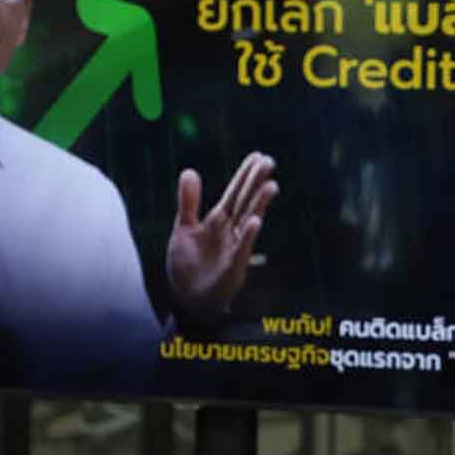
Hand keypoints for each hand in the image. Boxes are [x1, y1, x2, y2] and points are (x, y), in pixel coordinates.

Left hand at [165, 151, 279, 321]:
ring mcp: (234, 249)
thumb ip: (189, 202)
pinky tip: (255, 221)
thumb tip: (190, 170)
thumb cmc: (188, 265)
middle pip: (245, 202)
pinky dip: (247, 236)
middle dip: (256, 182)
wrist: (187, 299)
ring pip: (249, 222)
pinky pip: (241, 250)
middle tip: (269, 161)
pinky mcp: (232, 268)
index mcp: (219, 220)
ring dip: (260, 204)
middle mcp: (230, 231)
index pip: (235, 192)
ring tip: (271, 185)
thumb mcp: (183, 229)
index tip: (258, 155)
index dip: (246, 175)